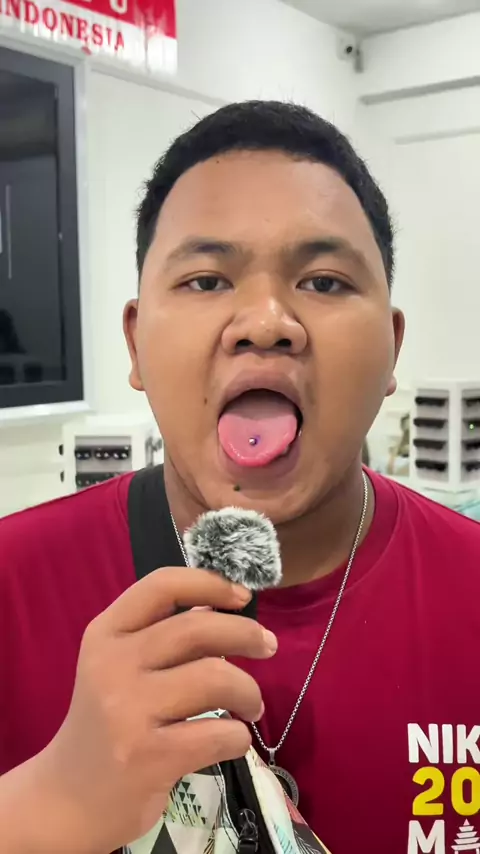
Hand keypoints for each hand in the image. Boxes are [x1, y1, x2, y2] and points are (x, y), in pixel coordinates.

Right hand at [36, 568, 276, 852]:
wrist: (70, 798)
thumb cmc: (107, 722)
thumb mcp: (119, 666)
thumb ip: (162, 633)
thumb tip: (221, 603)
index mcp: (106, 634)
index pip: (162, 585)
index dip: (210, 583)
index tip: (242, 597)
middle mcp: (113, 665)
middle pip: (197, 628)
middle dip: (245, 634)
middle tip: (268, 646)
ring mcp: (128, 712)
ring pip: (215, 678)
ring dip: (249, 691)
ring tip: (251, 706)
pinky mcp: (149, 757)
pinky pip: (219, 733)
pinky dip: (240, 736)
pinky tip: (232, 739)